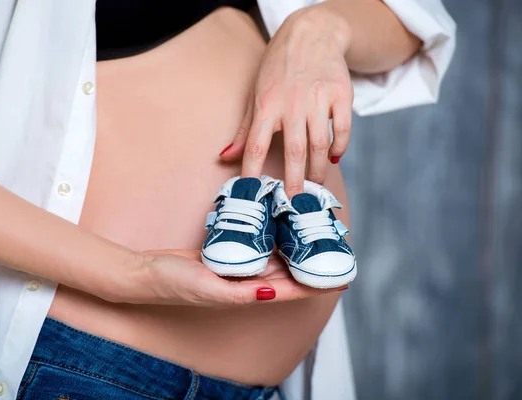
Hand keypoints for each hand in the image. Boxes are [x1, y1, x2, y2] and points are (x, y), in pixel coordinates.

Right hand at [104, 249, 344, 306]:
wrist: (146, 272)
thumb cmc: (173, 283)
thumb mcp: (207, 288)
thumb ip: (239, 292)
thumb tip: (271, 293)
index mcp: (243, 296)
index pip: (288, 292)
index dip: (313, 286)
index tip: (338, 279)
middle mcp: (243, 285)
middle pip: (285, 276)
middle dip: (308, 266)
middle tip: (332, 251)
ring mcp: (234, 270)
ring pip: (271, 262)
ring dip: (292, 253)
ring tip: (313, 239)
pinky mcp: (225, 257)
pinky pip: (253, 249)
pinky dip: (269, 241)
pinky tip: (278, 230)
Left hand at [220, 5, 353, 197]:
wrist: (312, 33)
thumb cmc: (278, 69)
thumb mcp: (256, 94)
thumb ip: (245, 130)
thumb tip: (224, 157)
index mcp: (266, 105)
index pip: (256, 145)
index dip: (252, 172)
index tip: (252, 194)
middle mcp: (292, 103)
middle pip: (294, 151)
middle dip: (294, 181)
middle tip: (294, 204)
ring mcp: (318, 98)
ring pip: (320, 144)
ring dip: (318, 170)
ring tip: (314, 186)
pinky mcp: (341, 93)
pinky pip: (341, 129)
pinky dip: (339, 147)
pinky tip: (333, 157)